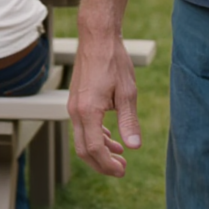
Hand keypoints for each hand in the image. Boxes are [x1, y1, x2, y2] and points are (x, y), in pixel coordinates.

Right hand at [68, 30, 140, 177]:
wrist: (97, 38)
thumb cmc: (113, 62)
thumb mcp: (127, 93)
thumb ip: (129, 122)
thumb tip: (134, 146)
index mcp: (88, 111)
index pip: (94, 149)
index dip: (108, 165)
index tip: (122, 171)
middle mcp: (76, 111)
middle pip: (84, 150)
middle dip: (101, 164)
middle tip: (121, 169)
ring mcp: (74, 106)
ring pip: (82, 139)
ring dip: (99, 151)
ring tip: (120, 156)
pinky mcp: (76, 100)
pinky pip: (82, 127)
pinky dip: (95, 137)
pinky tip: (110, 137)